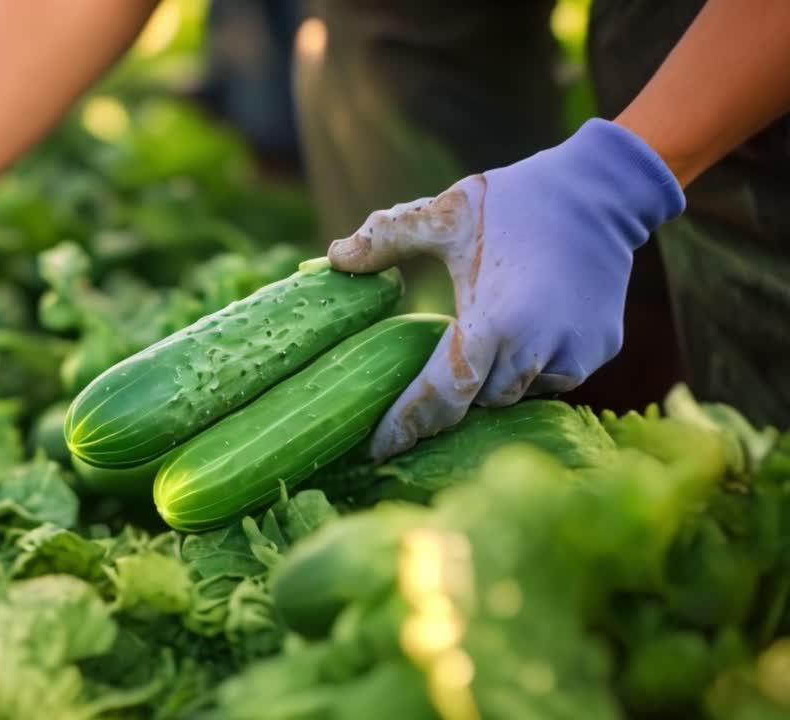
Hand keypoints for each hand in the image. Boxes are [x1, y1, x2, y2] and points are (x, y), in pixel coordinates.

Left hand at [329, 118, 685, 459]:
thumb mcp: (444, 213)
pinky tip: (516, 339)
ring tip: (470, 355)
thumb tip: (331, 259)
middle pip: (478, 400)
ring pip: (515, 392)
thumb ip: (386, 238)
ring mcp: (575, 354)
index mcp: (493, 320)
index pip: (441, 393)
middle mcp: (537, 348)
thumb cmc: (514, 200)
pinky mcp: (600, 350)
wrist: (602, 190)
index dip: (407, 424)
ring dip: (490, 382)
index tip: (376, 450)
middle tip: (414, 402)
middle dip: (448, 401)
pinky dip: (528, 366)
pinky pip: (550, 376)